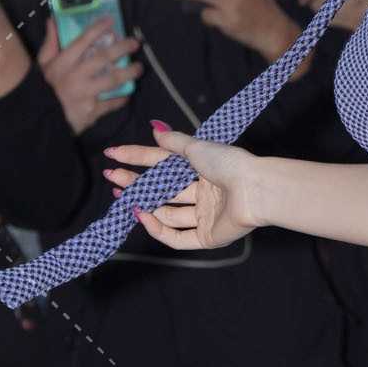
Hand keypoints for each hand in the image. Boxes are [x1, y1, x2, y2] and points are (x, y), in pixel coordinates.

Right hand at [37, 14, 139, 130]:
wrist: (42, 118)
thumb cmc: (43, 88)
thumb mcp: (43, 64)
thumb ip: (50, 43)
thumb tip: (53, 21)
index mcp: (63, 63)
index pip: (83, 41)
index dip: (98, 28)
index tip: (111, 20)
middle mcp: (76, 76)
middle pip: (103, 58)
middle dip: (122, 48)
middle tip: (134, 43)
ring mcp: (85, 93)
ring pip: (112, 80)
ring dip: (129, 73)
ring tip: (139, 68)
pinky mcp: (91, 110)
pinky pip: (111, 103)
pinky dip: (120, 99)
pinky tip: (127, 94)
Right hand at [102, 128, 257, 249]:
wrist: (255, 189)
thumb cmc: (231, 164)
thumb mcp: (197, 147)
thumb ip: (174, 142)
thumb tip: (154, 128)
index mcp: (202, 170)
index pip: (163, 164)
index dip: (137, 158)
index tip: (112, 154)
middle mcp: (203, 194)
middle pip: (162, 191)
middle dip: (135, 183)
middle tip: (111, 177)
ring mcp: (205, 216)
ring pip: (167, 214)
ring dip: (144, 205)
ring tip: (123, 195)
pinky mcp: (207, 237)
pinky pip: (178, 238)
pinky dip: (158, 229)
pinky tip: (143, 215)